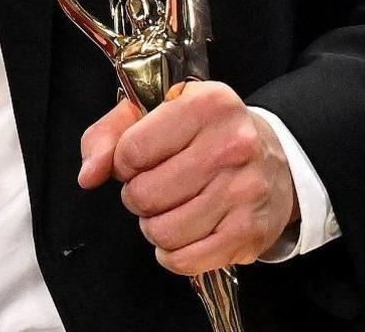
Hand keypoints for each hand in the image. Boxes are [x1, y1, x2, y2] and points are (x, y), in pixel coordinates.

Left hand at [78, 81, 299, 274]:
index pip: (131, 150)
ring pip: (163, 231)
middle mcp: (232, 146)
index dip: (123, 162)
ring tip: (169, 208)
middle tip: (154, 187)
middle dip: (137, 196)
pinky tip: (182, 233)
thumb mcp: (154, 112)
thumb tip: (89, 175)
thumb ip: (108, 135)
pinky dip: (172, 253)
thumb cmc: (205, 133)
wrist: (276, 159)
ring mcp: (244, 191)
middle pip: (145, 194)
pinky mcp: (250, 232)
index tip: (137, 161)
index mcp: (206, 105)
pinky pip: (186, 260)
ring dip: (154, 225)